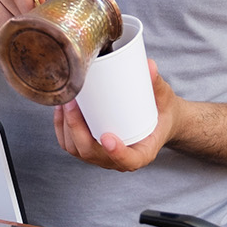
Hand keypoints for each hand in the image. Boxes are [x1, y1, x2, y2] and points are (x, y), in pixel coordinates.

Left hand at [53, 60, 177, 171]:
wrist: (157, 121)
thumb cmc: (161, 114)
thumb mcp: (164, 99)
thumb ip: (157, 84)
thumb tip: (150, 66)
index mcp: (143, 152)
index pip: (130, 161)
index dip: (117, 153)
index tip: (108, 138)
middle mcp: (120, 159)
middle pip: (93, 154)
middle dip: (78, 130)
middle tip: (74, 105)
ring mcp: (103, 156)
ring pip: (78, 150)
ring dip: (67, 128)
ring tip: (66, 102)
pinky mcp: (91, 148)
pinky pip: (71, 145)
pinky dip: (62, 129)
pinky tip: (61, 110)